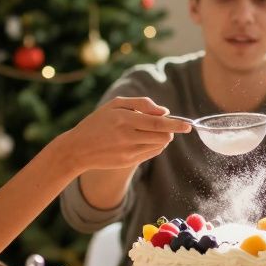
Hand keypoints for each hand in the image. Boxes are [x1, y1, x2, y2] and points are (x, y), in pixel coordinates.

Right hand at [59, 97, 190, 172]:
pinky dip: (154, 146)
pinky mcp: (128, 161)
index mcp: (124, 119)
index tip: (187, 125)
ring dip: (162, 138)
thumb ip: (141, 103)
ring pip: (159, 145)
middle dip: (170, 131)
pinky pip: (151, 153)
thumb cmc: (97, 122)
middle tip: (166, 125)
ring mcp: (128, 151)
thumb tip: (164, 111)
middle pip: (162, 136)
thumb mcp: (115, 105)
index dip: (175, 125)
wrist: (78, 149)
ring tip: (150, 131)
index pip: (158, 124)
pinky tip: (145, 140)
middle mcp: (127, 136)